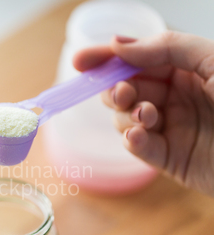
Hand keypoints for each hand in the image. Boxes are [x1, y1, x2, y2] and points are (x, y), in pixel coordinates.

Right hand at [73, 32, 213, 196]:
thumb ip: (165, 48)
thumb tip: (119, 45)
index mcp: (185, 70)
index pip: (136, 60)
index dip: (106, 58)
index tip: (79, 61)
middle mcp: (174, 97)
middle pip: (124, 89)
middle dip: (115, 89)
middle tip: (123, 93)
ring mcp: (170, 128)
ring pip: (124, 118)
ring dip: (126, 114)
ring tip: (146, 116)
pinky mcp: (169, 159)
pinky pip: (138, 147)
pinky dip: (132, 140)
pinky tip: (139, 134)